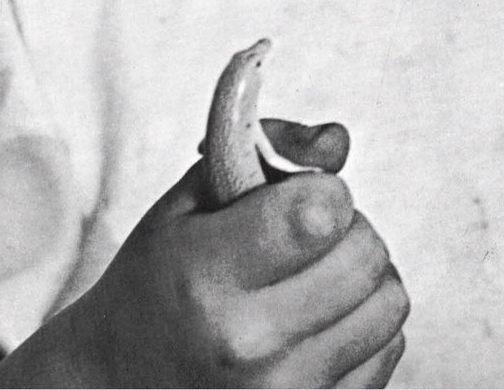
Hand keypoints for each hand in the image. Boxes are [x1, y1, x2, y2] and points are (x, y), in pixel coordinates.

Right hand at [67, 120, 408, 387]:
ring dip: (363, 277)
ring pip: (388, 302)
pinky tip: (320, 320)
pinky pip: (388, 350)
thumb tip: (335, 139)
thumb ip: (261, 153)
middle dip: (345, 228)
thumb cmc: (155, 286)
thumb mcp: (186, 205)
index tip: (296, 197)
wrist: (115, 386)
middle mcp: (248, 344)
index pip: (320, 211)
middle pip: (364, 254)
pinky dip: (365, 324)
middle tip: (303, 236)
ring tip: (314, 277)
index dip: (321, 189)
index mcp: (205, 277)